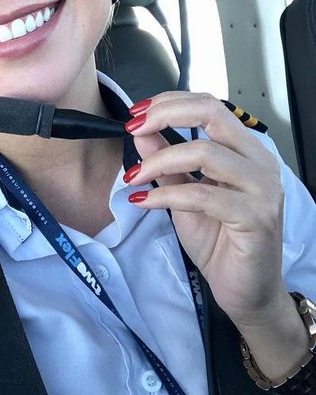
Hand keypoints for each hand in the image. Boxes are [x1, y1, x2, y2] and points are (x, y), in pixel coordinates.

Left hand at [124, 91, 287, 328]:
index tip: (136, 113)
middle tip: (133, 128)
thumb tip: (141, 131)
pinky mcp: (256, 218)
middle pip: (213, 114)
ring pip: (205, 153)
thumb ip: (166, 161)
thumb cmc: (220, 241)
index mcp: (246, 150)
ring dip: (159, 161)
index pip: (209, 105)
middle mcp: (260, 162)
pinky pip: (202, 195)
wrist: (247, 292)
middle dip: (165, 115)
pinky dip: (165, 196)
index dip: (169, 102)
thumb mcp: (184, 193)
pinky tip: (144, 202)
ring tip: (134, 177)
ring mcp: (262, 189)